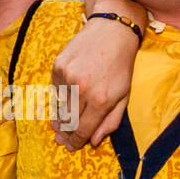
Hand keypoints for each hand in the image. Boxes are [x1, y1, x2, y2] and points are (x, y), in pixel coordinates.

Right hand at [51, 19, 133, 149]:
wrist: (112, 31)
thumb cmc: (120, 66)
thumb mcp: (124, 96)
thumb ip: (110, 122)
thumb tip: (93, 142)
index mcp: (101, 100)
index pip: (82, 130)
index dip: (75, 142)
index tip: (71, 147)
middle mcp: (82, 89)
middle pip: (68, 122)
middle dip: (65, 134)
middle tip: (61, 139)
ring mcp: (68, 76)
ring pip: (59, 107)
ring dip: (60, 118)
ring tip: (59, 125)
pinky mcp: (58, 65)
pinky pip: (55, 90)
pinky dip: (59, 98)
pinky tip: (65, 100)